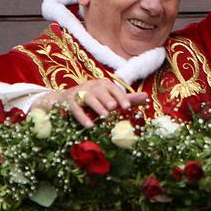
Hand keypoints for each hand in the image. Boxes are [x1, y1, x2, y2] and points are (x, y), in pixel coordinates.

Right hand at [32, 79, 148, 127]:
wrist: (64, 99)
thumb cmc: (94, 100)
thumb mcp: (110, 98)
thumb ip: (127, 99)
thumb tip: (146, 97)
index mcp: (104, 84)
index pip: (114, 89)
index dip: (121, 97)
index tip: (127, 107)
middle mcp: (92, 86)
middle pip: (101, 91)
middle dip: (107, 99)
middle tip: (113, 108)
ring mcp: (79, 92)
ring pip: (89, 98)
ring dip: (97, 107)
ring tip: (105, 116)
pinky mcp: (69, 102)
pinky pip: (76, 109)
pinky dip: (82, 117)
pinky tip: (89, 126)